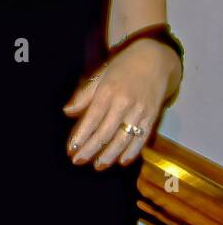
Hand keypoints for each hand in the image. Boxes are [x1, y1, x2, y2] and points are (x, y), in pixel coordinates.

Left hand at [63, 40, 178, 168]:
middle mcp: (124, 103)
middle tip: (78, 161)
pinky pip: (142, 137)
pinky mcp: (153, 116)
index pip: (92, 119)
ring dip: (110, 155)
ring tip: (98, 166)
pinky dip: (133, 151)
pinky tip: (122, 161)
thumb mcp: (100, 75)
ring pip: (124, 138)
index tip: (71, 149)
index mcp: (108, 92)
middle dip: (91, 149)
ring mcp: (140, 111)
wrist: (156, 59)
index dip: (81, 136)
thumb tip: (67, 112)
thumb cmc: (123, 67)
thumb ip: (84, 95)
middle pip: (106, 132)